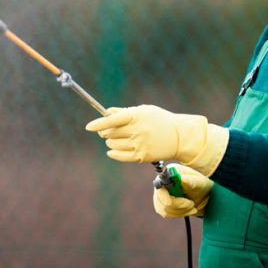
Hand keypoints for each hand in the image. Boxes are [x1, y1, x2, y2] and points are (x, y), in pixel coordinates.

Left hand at [85, 104, 228, 175]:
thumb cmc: (159, 120)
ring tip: (118, 138)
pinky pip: (119, 156)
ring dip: (110, 142)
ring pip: (113, 144)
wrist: (179, 137)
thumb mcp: (144, 111)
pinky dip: (113, 153)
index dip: (98, 123)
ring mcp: (139, 144)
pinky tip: (112, 150)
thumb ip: (124, 112)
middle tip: (108, 130)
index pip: (112, 120)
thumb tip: (107, 112)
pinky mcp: (141, 156)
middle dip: (105, 131)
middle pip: (110, 133)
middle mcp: (137, 130)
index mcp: (137, 116)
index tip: (89, 127)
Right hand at [153, 164, 213, 217]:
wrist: (202, 193)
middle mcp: (160, 182)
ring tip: (192, 206)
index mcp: (168, 173)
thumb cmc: (200, 184)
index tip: (188, 202)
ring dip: (182, 210)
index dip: (171, 197)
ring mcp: (159, 194)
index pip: (161, 188)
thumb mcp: (199, 182)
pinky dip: (180, 213)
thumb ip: (190, 181)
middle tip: (192, 204)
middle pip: (163, 201)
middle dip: (180, 206)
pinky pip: (167, 214)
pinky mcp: (161, 204)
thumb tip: (182, 179)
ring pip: (165, 210)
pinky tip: (188, 209)